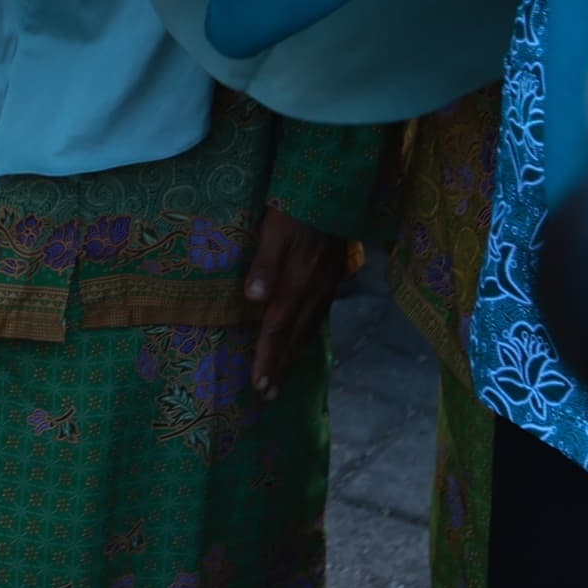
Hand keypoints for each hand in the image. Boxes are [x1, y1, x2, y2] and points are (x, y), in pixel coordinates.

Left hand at [242, 208, 343, 399]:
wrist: (331, 192)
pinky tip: (303, 340)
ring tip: (283, 377)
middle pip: (294, 338)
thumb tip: (254, 297)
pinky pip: (319, 316)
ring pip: (309, 330)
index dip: (267, 357)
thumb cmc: (294, 210)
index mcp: (296, 283)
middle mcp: (314, 292)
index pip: (277, 329)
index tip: (259, 384)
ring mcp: (326, 287)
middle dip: (280, 367)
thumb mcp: (273, 231)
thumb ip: (264, 264)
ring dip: (294, 356)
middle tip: (269, 395)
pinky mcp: (332, 279)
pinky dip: (308, 335)